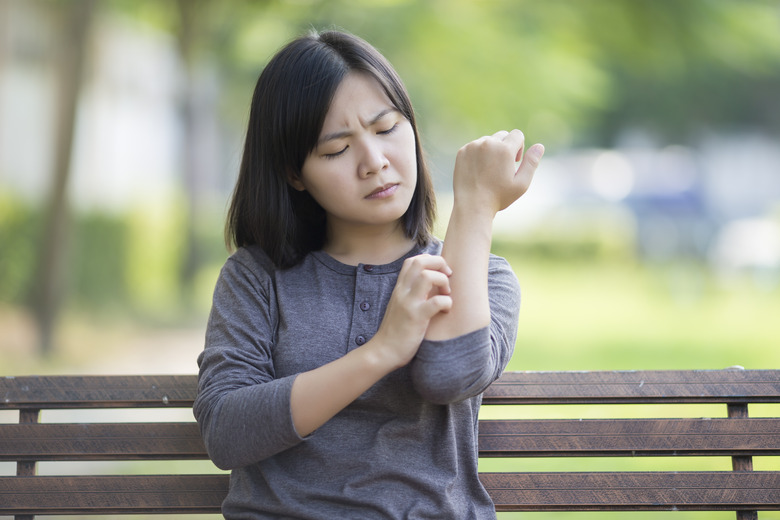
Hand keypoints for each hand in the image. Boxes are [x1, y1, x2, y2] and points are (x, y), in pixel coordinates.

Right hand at [370, 254, 451, 368]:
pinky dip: (447, 303)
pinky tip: (445, 311)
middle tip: (448, 277)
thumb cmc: (396, 331)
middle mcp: (402, 292)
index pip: (412, 261)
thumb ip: (412, 294)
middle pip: (420, 262)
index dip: (430, 260)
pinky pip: (437, 302)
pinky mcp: (416, 318)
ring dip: (443, 282)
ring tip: (446, 294)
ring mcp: (409, 304)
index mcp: (400, 288)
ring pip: (428, 276)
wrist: (383, 352)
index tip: (440, 272)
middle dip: (439, 263)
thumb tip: (431, 286)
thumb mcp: (401, 306)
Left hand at [452, 129, 543, 214]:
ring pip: (488, 140)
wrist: (472, 205)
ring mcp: (473, 146)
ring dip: (491, 150)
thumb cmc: (499, 197)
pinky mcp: (462, 151)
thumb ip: (531, 163)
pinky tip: (478, 171)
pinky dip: (478, 154)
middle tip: (502, 167)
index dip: (519, 148)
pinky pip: (474, 146)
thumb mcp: (521, 183)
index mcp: (505, 149)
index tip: (514, 162)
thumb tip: (540, 146)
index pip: (518, 134)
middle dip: (505, 147)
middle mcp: (488, 143)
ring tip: (489, 170)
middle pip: (503, 135)